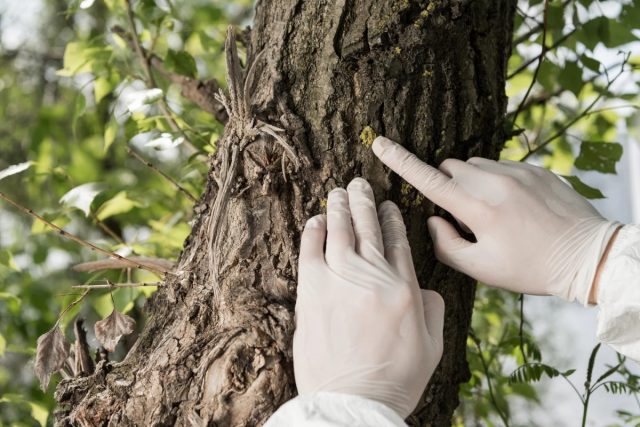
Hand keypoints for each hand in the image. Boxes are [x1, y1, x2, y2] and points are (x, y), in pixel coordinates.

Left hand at [294, 178, 444, 417]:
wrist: (352, 402)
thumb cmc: (395, 379)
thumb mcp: (432, 347)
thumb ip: (432, 310)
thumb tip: (423, 288)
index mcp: (403, 288)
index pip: (397, 241)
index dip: (392, 218)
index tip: (388, 204)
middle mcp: (371, 277)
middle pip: (367, 228)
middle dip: (364, 201)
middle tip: (360, 183)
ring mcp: (338, 281)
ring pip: (338, 231)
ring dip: (339, 207)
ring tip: (339, 191)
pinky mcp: (311, 292)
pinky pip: (310, 251)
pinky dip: (313, 231)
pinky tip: (317, 219)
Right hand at [372, 136, 619, 304]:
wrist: (587, 255)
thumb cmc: (531, 268)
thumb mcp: (482, 269)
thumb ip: (446, 245)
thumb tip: (434, 220)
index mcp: (478, 209)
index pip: (429, 179)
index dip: (400, 161)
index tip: (380, 142)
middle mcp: (495, 182)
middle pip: (450, 168)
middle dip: (446, 185)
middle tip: (464, 217)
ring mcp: (518, 172)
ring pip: (474, 165)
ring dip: (470, 183)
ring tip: (492, 214)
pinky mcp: (535, 169)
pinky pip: (500, 167)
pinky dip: (494, 182)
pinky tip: (514, 208)